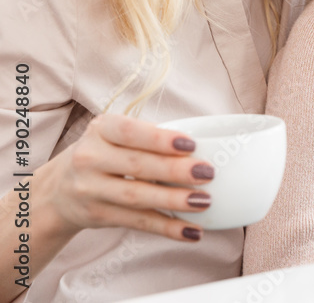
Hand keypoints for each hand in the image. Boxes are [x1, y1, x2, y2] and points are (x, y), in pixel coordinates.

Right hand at [35, 113, 214, 241]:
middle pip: (137, 166)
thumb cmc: (104, 153)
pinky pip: (137, 222)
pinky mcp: (98, 215)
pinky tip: (191, 231)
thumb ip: (148, 137)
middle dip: (175, 171)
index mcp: (101, 129)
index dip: (160, 139)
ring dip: (174, 201)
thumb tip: (199, 148)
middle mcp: (90, 158)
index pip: (130, 131)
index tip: (191, 144)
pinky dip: (167, 227)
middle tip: (207, 173)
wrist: (59, 188)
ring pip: (137, 196)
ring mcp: (91, 189)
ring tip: (204, 201)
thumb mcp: (115, 135)